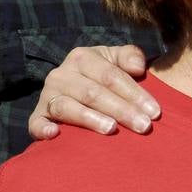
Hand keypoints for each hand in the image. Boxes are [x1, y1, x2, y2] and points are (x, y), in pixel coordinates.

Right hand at [28, 45, 159, 140]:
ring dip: (89, 118)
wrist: (75, 88)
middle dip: (120, 110)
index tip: (155, 111)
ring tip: (111, 129)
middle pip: (92, 92)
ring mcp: (48, 96)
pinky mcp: (38, 115)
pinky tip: (56, 134)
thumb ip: (129, 56)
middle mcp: (61, 75)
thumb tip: (138, 67)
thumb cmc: (103, 77)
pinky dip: (43, 128)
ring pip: (67, 107)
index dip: (134, 93)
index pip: (110, 76)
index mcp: (82, 58)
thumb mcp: (115, 60)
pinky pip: (36, 122)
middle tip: (144, 127)